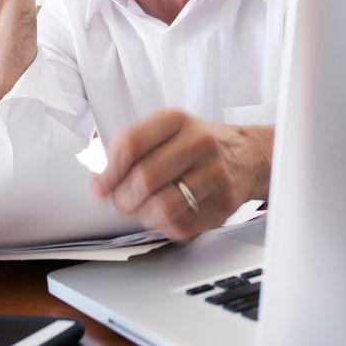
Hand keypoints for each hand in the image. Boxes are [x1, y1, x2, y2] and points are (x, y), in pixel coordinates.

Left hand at [92, 109, 273, 239]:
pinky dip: (163, 225)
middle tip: (120, 203)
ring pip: (163, 206)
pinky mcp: (224, 202)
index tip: (99, 187)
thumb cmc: (196, 144)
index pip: (131, 144)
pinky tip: (163, 215)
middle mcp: (198, 142)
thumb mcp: (165, 130)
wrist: (248, 155)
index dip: (108, 171)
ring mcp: (215, 172)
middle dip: (123, 199)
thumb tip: (98, 178)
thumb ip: (130, 148)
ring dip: (142, 215)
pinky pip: (181, 224)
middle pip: (145, 179)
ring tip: (141, 211)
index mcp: (176, 120)